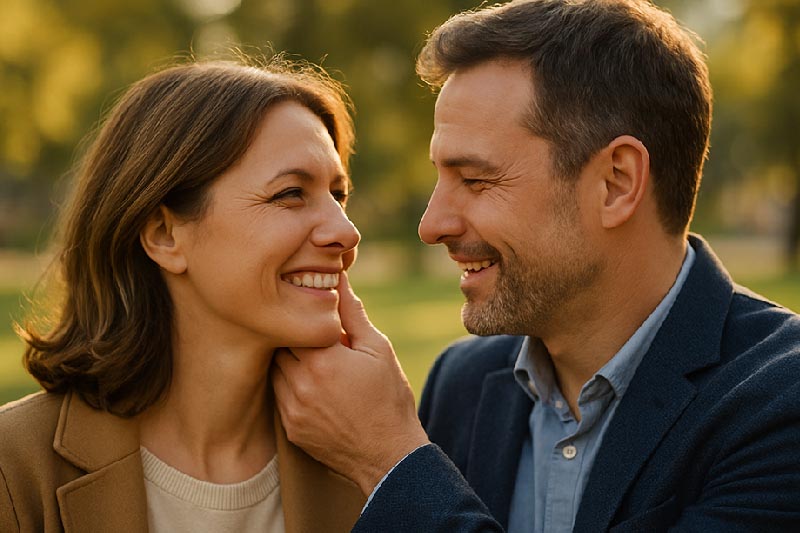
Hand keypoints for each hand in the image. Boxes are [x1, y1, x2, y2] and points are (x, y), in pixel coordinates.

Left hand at [272, 272, 429, 495]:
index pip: (293, 323)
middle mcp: (300, 384)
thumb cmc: (389, 399)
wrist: (390, 456)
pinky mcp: (291, 428)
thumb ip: (352, 314)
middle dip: (294, 338)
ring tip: (315, 361)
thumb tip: (338, 279)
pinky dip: (291, 387)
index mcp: (322, 359)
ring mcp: (292, 409)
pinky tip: (314, 387)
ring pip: (276, 371)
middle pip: (280, 345)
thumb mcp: (378, 349)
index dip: (302, 317)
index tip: (312, 314)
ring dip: (290, 362)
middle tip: (311, 335)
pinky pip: (280, 397)